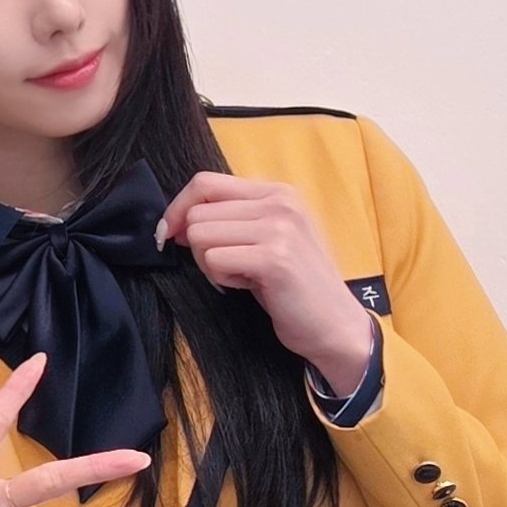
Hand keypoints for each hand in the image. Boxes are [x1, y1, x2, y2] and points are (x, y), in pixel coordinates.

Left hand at [158, 172, 375, 393]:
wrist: (334, 324)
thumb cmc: (291, 285)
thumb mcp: (266, 238)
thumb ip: (230, 219)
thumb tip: (175, 222)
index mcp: (277, 192)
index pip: (205, 182)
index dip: (179, 208)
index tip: (172, 234)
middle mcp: (280, 203)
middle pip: (197, 212)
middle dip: (198, 246)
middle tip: (230, 266)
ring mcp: (279, 228)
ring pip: (199, 235)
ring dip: (210, 264)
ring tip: (244, 275)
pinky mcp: (273, 258)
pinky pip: (213, 260)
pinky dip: (221, 279)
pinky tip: (249, 286)